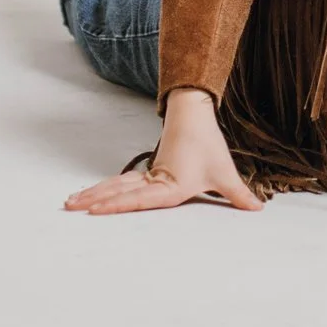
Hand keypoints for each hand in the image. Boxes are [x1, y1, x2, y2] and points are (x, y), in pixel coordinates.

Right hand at [64, 88, 265, 215]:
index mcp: (171, 186)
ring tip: (71, 202)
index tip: (93, 210)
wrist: (194, 116)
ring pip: (116, 186)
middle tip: (69, 207)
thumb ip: (238, 194)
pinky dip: (105, 189)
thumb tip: (258, 209)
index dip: (116, 205)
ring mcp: (148, 176)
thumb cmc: (208, 145)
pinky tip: (90, 195)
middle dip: (94, 201)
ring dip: (94, 193)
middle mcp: (155, 182)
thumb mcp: (224, 172)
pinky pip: (122, 183)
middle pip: (119, 192)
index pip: (139, 199)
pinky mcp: (147, 173)